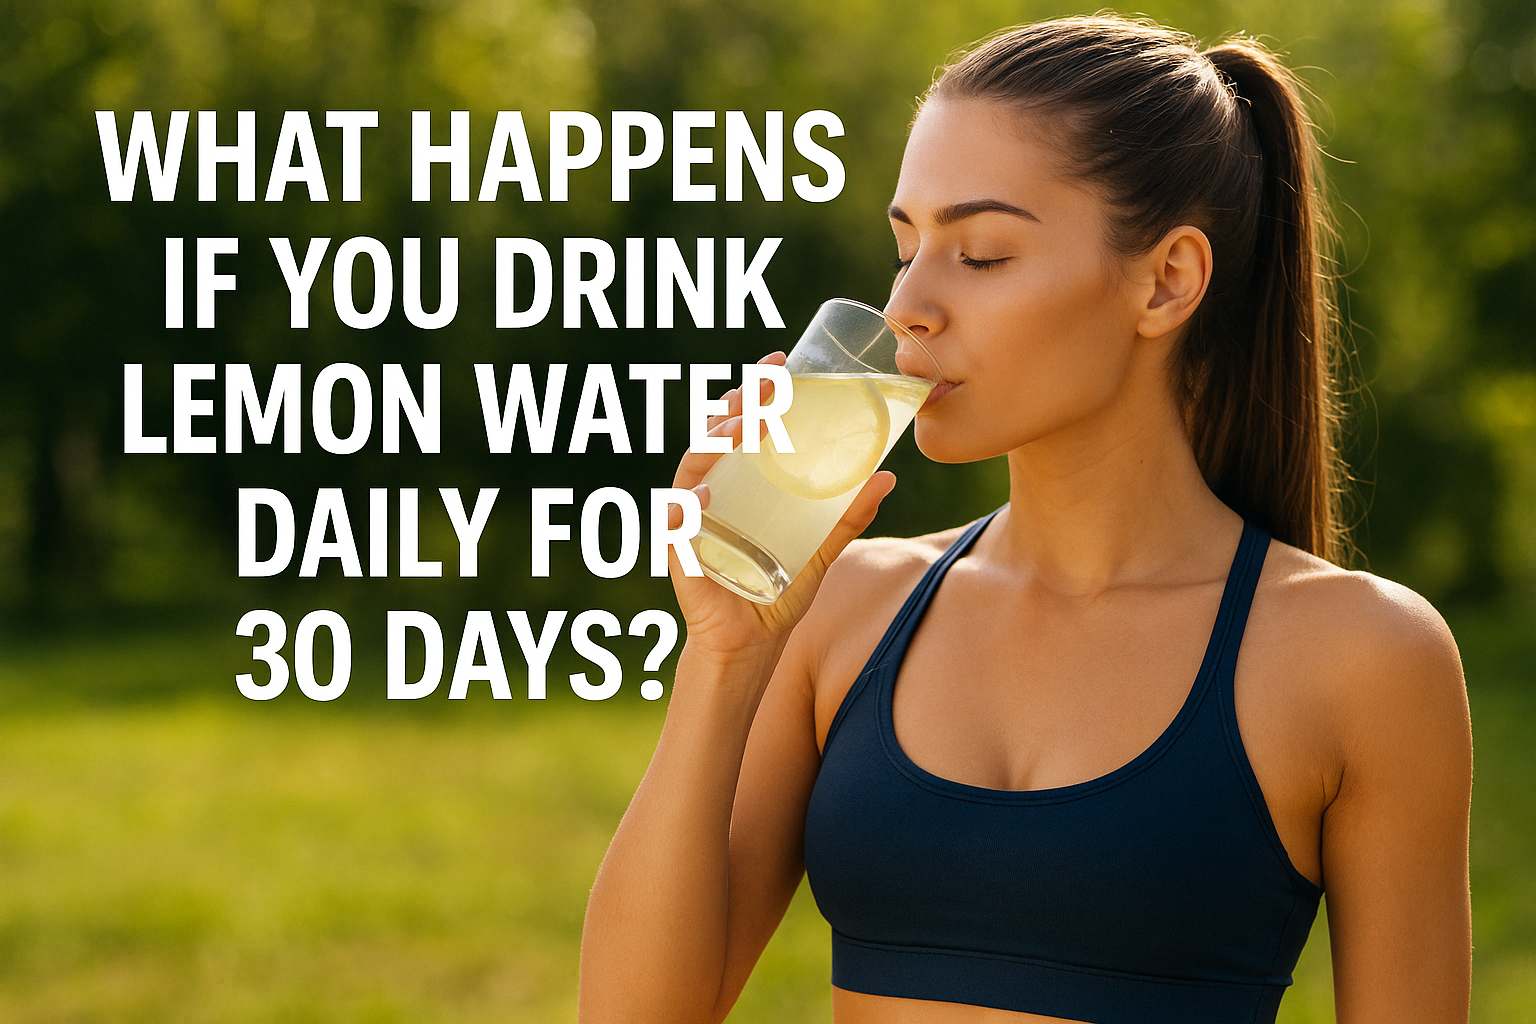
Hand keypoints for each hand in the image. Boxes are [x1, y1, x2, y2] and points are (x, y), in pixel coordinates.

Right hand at [666, 351, 896, 654]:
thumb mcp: (821, 550)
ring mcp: (692, 517)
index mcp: (742, 480)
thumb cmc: (778, 590)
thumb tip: (887, 477)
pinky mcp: (680, 550)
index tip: (781, 362)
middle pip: (716, 433)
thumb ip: (848, 516)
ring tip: (743, 428)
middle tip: (767, 388)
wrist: (749, 644)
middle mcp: (712, 489)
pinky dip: (686, 505)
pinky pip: (675, 520)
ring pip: (693, 466)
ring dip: (715, 442)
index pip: (743, 423)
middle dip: (738, 405)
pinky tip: (705, 493)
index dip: (756, 389)